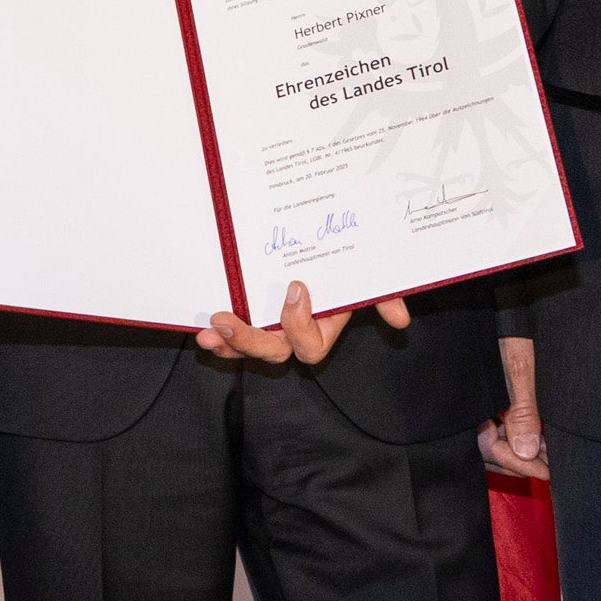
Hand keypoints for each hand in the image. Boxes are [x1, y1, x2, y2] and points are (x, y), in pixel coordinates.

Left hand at [203, 279, 408, 366]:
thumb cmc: (344, 265)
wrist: (321, 247)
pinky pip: (229, 337)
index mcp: (321, 328)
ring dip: (225, 343)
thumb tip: (400, 319)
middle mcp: (292, 335)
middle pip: (272, 353)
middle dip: (248, 341)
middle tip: (226, 320)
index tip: (295, 287)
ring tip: (207, 332)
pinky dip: (216, 337)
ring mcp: (267, 328)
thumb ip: (383, 296)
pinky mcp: (246, 317)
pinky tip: (200, 330)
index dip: (298, 324)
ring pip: (246, 349)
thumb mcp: (363, 276)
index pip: (309, 346)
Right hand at [478, 335, 546, 476]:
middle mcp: (468, 408)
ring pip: (496, 441)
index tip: (547, 472)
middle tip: (553, 467)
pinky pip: (499, 428)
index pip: (489, 449)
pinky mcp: (486, 399)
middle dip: (522, 462)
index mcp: (469, 404)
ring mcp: (476, 405)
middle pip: (491, 450)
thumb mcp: (518, 370)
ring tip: (551, 453)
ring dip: (522, 450)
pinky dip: (520, 435)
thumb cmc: (504, 333)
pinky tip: (539, 437)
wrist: (492, 305)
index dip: (519, 464)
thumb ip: (522, 411)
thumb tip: (527, 452)